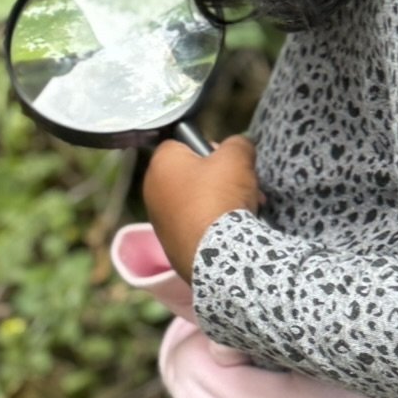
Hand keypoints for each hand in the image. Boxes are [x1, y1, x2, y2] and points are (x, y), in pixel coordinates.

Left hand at [142, 135, 262, 283]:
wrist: (217, 254)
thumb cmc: (220, 196)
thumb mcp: (236, 157)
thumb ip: (237, 143)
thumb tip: (238, 146)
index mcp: (160, 164)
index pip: (180, 143)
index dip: (206, 147)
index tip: (225, 160)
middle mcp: (152, 190)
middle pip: (190, 173)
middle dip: (217, 177)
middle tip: (240, 184)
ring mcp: (159, 220)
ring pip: (195, 200)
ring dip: (219, 201)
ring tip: (245, 208)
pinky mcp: (170, 244)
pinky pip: (195, 224)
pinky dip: (212, 224)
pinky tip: (232, 229)